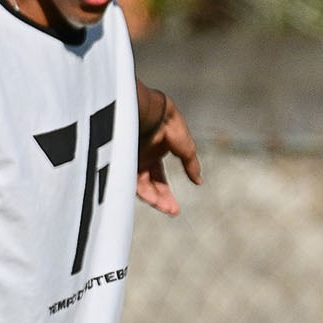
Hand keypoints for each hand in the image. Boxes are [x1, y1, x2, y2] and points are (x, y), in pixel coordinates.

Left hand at [135, 95, 199, 215]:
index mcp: (155, 152)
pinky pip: (129, 180)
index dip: (165, 192)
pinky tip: (155, 200)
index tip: (175, 206)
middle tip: (173, 211)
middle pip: (149, 185)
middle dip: (161, 199)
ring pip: (140, 185)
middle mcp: (141, 157)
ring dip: (154, 199)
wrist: (152, 111)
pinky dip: (142, 191)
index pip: (158, 177)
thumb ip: (191, 164)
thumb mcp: (186, 147)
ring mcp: (131, 158)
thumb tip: (199, 181)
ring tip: (167, 209)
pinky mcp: (123, 158)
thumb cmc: (170, 124)